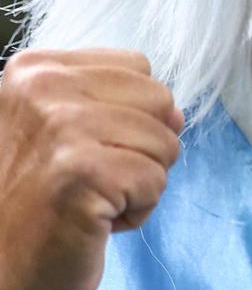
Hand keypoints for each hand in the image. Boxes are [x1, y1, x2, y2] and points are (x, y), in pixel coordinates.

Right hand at [0, 49, 181, 289]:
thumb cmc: (36, 204)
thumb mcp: (66, 133)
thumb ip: (119, 107)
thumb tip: (178, 114)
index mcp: (35, 69)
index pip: (137, 67)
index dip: (130, 115)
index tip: (81, 149)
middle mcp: (42, 88)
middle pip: (160, 100)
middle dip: (143, 148)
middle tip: (88, 180)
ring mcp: (62, 127)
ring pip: (166, 143)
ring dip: (139, 183)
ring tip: (87, 200)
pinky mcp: (83, 172)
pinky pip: (156, 182)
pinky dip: (136, 212)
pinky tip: (92, 222)